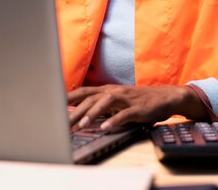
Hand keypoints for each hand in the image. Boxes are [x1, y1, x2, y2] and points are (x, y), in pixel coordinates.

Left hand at [67, 84, 207, 131]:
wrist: (165, 97)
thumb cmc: (139, 100)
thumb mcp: (118, 100)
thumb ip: (102, 104)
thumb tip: (81, 112)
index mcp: (108, 90)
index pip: (84, 91)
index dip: (68, 97)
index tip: (52, 104)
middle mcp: (115, 91)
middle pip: (91, 98)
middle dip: (75, 110)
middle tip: (62, 123)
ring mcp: (126, 98)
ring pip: (105, 103)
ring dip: (92, 113)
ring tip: (81, 124)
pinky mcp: (137, 108)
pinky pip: (124, 114)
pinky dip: (113, 120)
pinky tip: (105, 128)